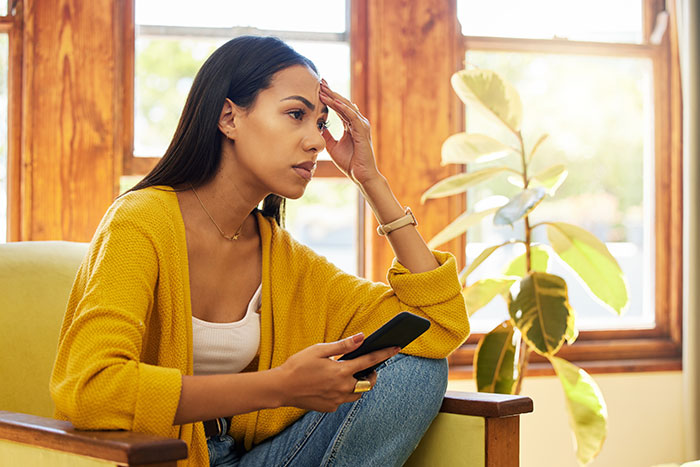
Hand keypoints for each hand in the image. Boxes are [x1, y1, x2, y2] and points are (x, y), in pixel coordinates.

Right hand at [276, 333, 399, 411]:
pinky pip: (343, 400)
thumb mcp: (319, 350)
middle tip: (367, 367)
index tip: (396, 347)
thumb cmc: (298, 365)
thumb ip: (343, 346)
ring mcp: (337, 400)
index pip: (370, 361)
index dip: (385, 353)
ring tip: (349, 375)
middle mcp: (342, 388)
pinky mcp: (330, 408)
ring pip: (357, 394)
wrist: (281, 387)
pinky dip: (343, 392)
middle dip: (372, 375)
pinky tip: (331, 385)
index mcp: (341, 371)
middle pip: (368, 383)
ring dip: (358, 385)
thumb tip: (362, 337)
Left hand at [319, 80, 380, 185]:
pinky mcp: (362, 131)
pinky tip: (333, 102)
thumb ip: (327, 135)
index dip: (329, 97)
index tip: (318, 88)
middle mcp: (357, 122)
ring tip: (323, 89)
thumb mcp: (332, 146)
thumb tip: (317, 126)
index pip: (339, 107)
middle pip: (343, 103)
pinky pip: (352, 116)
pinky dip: (342, 108)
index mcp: (351, 125)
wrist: (361, 175)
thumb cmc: (349, 162)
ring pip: (347, 107)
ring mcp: (361, 126)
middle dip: (331, 92)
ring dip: (335, 97)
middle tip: (320, 81)